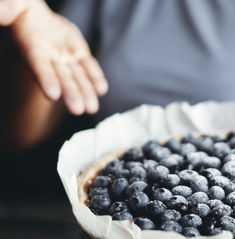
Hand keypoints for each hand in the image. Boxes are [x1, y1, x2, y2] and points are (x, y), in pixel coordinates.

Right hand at [9, 0, 107, 114]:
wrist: (37, 16)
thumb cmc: (21, 10)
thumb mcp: (15, 6)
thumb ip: (8, 9)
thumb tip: (0, 11)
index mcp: (32, 50)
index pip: (39, 67)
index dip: (46, 79)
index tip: (52, 94)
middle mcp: (50, 58)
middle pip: (61, 79)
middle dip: (70, 93)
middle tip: (77, 109)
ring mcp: (66, 58)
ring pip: (77, 77)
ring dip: (85, 92)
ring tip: (91, 108)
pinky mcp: (79, 54)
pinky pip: (89, 66)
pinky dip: (95, 77)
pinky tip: (101, 89)